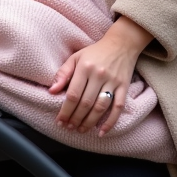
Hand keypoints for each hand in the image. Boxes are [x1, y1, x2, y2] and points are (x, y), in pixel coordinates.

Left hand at [49, 16, 152, 135]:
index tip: (59, 121)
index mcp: (85, 67)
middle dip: (76, 119)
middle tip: (69, 128)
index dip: (65, 110)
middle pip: (86, 103)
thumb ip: (63, 73)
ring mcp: (113, 81)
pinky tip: (101, 132)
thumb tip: (51, 91)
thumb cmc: (95, 52)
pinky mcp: (124, 87)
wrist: (122, 44)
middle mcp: (99, 75)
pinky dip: (110, 122)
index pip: (73, 94)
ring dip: (89, 122)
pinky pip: (118, 107)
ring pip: (100, 107)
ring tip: (81, 130)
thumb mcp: (76, 57)